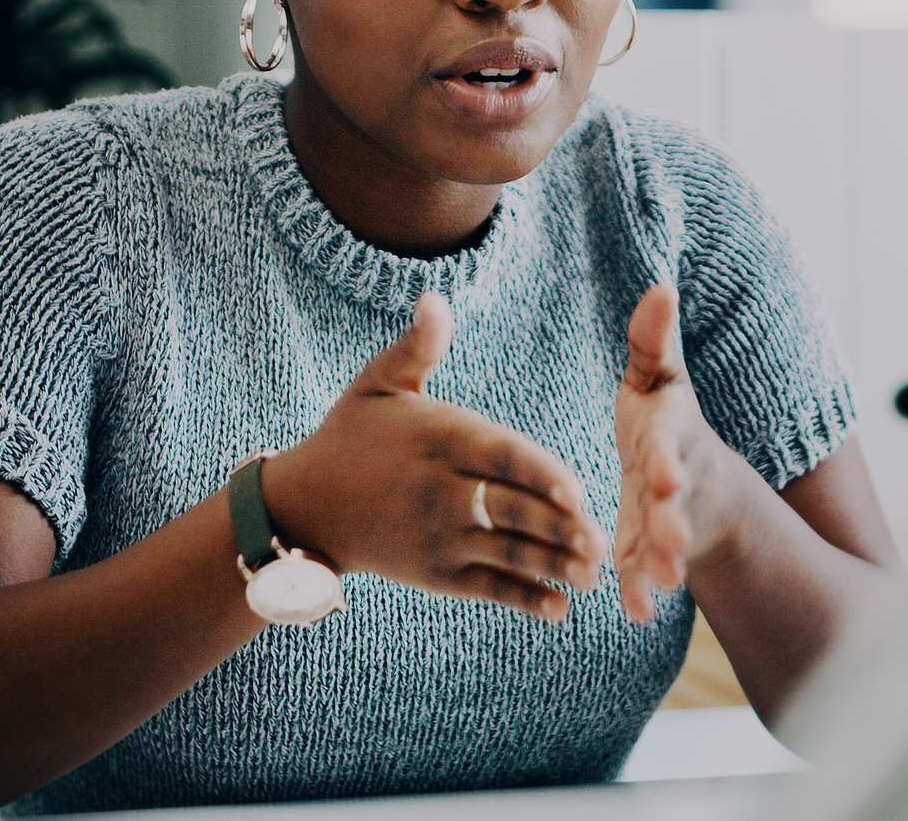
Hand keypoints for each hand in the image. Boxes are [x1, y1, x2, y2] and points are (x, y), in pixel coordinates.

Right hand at [263, 292, 610, 621]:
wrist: (306, 507)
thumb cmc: (352, 435)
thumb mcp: (377, 384)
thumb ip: (416, 346)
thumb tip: (435, 299)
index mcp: (437, 439)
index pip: (497, 457)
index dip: (538, 473)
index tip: (576, 488)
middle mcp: (438, 491)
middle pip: (508, 510)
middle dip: (558, 528)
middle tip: (601, 541)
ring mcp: (437, 536)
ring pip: (504, 553)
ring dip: (551, 566)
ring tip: (593, 575)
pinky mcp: (433, 573)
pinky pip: (485, 588)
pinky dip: (522, 599)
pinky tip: (558, 608)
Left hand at [613, 284, 755, 622]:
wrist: (687, 476)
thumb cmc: (661, 417)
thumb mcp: (660, 377)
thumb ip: (654, 340)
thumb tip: (660, 285)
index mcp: (670, 433)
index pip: (670, 443)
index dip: (668, 458)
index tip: (664, 476)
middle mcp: (676, 478)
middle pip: (676, 502)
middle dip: (675, 522)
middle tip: (673, 542)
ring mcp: (667, 519)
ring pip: (667, 543)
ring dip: (664, 563)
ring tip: (662, 582)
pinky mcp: (651, 550)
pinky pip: (646, 571)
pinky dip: (642, 590)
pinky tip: (634, 610)